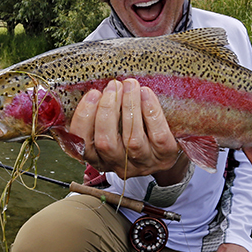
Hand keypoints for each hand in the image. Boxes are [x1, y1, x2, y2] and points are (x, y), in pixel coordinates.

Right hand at [70, 79, 185, 182]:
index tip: (93, 94)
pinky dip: (150, 112)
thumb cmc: (136, 130)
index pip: (83, 144)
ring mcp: (143, 163)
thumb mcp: (114, 128)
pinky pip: (157, 135)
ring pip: (132, 139)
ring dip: (129, 107)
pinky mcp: (165, 156)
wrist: (169, 148)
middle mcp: (119, 165)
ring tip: (130, 86)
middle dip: (107, 110)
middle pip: (106, 143)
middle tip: (113, 86)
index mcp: (100, 158)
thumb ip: (102, 115)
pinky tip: (146, 94)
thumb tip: (98, 90)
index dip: (84, 118)